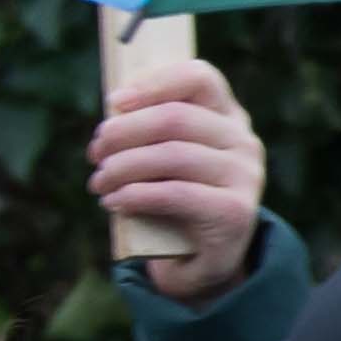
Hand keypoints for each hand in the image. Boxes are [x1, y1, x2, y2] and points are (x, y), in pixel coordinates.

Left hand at [88, 54, 269, 307]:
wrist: (203, 263)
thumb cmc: (175, 201)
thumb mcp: (165, 158)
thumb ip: (149, 130)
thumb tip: (112, 110)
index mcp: (228, 116)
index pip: (199, 77)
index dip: (153, 83)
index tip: (113, 102)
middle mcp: (242, 141)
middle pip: (175, 118)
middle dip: (124, 132)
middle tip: (95, 152)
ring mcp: (245, 176)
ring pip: (172, 155)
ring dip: (123, 167)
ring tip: (98, 182)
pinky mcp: (235, 212)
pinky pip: (175, 194)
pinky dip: (135, 195)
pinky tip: (113, 201)